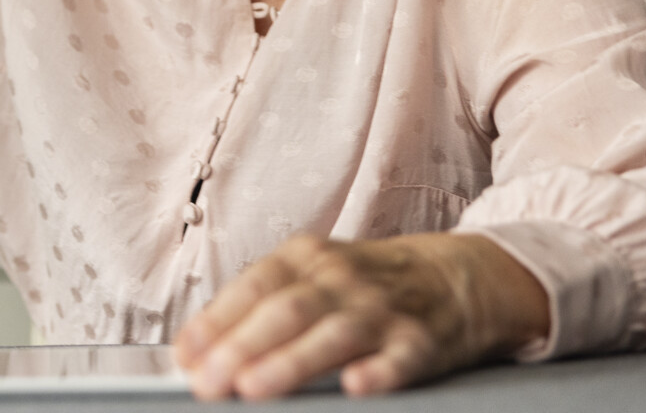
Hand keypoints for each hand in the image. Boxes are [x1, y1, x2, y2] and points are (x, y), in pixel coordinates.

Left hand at [173, 232, 548, 400]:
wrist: (460, 274)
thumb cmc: (369, 282)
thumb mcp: (314, 274)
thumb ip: (261, 305)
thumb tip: (200, 349)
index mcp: (306, 258)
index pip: (252, 287)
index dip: (215, 322)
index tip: (186, 356)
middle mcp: (342, 279)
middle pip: (285, 311)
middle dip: (240, 348)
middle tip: (207, 383)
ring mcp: (383, 309)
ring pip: (332, 334)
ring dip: (290, 362)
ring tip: (254, 387)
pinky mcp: (422, 341)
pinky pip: (399, 358)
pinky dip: (378, 372)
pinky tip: (355, 386)